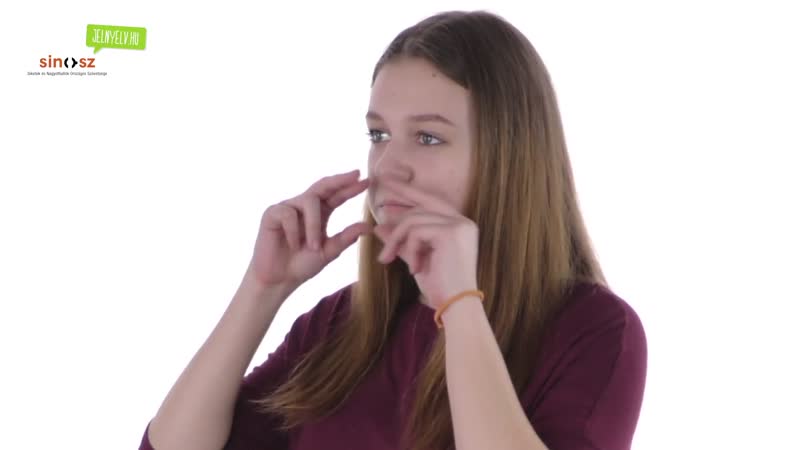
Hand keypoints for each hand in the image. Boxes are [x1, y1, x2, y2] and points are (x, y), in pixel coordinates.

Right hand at [247, 169, 371, 292]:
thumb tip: (368, 226)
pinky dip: (294, 231)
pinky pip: (288, 214)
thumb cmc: (302, 265)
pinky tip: (292, 244)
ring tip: (314, 247)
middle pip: (323, 185)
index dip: (350, 188)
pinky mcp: (272, 214)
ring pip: (309, 202)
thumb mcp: (328, 252)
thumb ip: (345, 238)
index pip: (337, 195)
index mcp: (320, 213)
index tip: (367, 181)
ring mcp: (287, 207)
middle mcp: (304, 206)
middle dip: (340, 180)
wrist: (279, 280)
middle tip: (355, 175)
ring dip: (314, 226)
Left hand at [372, 178, 478, 309]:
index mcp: (459, 225)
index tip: (386, 180)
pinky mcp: (451, 232)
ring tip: (389, 260)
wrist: (457, 307)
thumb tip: (379, 227)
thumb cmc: (440, 288)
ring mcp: (459, 224)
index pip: (429, 201)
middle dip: (396, 217)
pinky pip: (416, 231)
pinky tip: (413, 269)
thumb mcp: (416, 259)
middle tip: (376, 223)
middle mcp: (463, 221)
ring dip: (397, 241)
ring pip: (414, 220)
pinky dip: (408, 249)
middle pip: (420, 207)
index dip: (407, 190)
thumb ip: (401, 241)